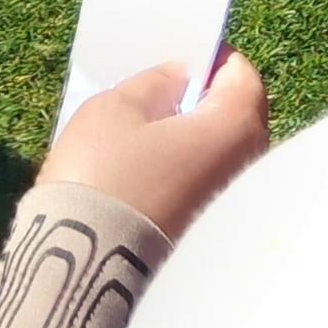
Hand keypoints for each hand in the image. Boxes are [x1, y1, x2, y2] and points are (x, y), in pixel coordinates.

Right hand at [39, 52, 268, 241]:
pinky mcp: (207, 242)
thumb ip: (155, 82)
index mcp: (234, 129)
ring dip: (191, 140)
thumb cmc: (101, 178)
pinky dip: (182, 173)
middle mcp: (246, 172)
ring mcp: (230, 213)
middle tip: (160, 90)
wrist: (80, 272)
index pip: (242, 75)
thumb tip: (177, 78)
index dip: (210, 59)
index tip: (180, 55)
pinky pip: (203, 189)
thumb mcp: (117, 108)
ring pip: (217, 157)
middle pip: (236, 117)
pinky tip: (143, 171)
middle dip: (202, 100)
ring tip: (144, 131)